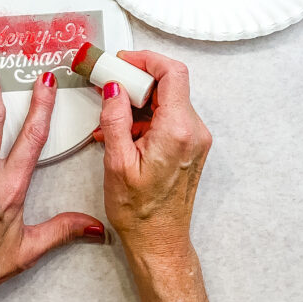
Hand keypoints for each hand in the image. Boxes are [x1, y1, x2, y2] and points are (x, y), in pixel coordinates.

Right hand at [98, 51, 211, 301]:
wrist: (159, 241)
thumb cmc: (139, 212)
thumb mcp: (116, 163)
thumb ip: (115, 119)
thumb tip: (113, 87)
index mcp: (176, 131)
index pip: (172, 73)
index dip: (146, 59)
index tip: (123, 60)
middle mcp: (193, 131)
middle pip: (168, 84)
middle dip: (135, 80)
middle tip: (108, 83)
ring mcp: (194, 138)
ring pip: (166, 100)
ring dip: (137, 101)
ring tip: (109, 115)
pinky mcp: (190, 146)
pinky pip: (167, 117)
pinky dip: (144, 117)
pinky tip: (121, 131)